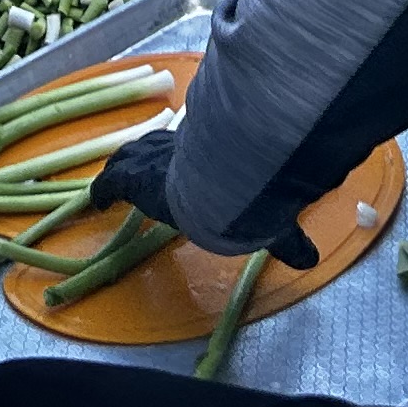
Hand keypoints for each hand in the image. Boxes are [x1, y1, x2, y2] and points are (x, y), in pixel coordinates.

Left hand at [88, 127, 319, 267]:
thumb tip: (310, 259)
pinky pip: (111, 183)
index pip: (189, 150)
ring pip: (130, 159)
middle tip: (141, 167)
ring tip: (114, 180)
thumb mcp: (271, 221)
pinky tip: (97, 202)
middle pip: (154, 147)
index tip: (179, 165)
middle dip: (147, 155)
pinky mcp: (133, 178)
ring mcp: (152, 161)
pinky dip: (104, 191)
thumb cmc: (247, 196)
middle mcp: (177, 150)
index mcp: (208, 156)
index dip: (181, 156)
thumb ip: (287, 239)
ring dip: (123, 170)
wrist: (224, 186)